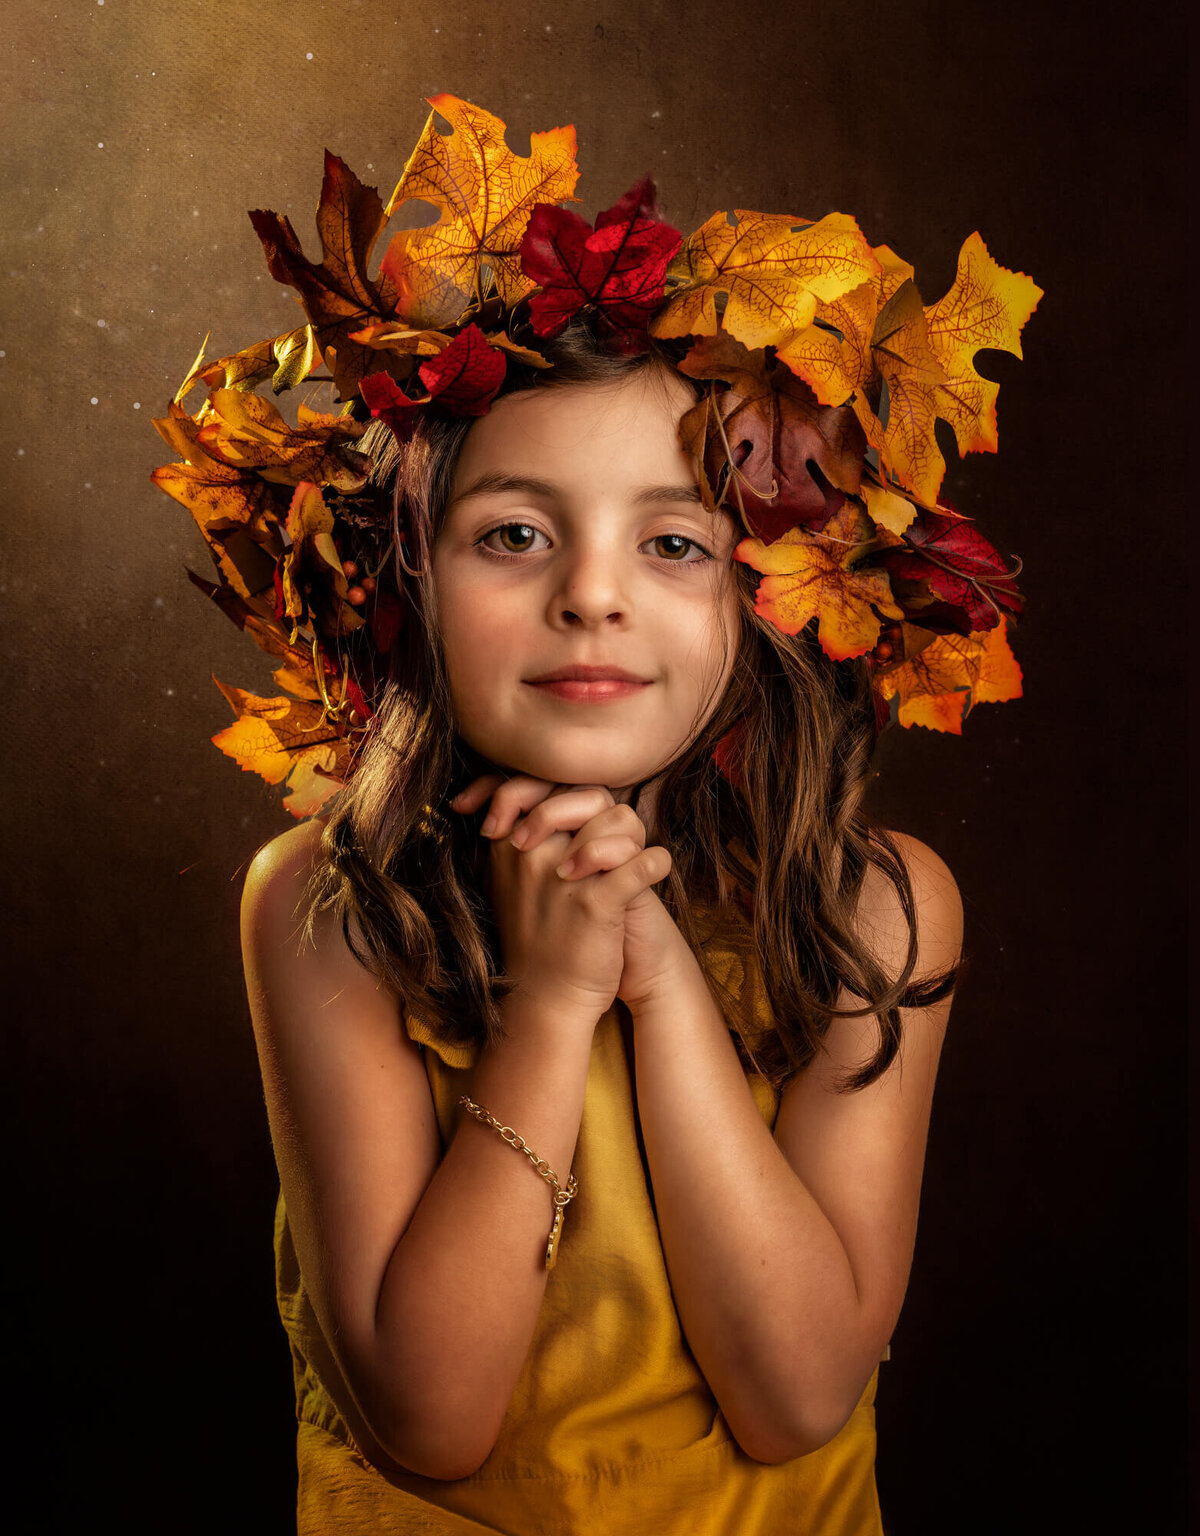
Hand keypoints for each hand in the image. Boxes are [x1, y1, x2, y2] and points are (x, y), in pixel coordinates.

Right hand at [449, 773, 673, 1020]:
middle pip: (590, 796)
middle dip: (611, 815)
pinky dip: (656, 862)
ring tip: (630, 862)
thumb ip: (521, 836)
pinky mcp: (598, 904)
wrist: (544, 998)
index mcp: (509, 843)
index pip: (547, 784)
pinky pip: (643, 860)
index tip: (583, 818)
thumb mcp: (508, 881)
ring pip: (620, 821)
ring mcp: (564, 877)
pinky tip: (653, 871)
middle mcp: (532, 853)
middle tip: (616, 841)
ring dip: (634, 839)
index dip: (573, 791)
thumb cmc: (535, 935)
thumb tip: (547, 798)